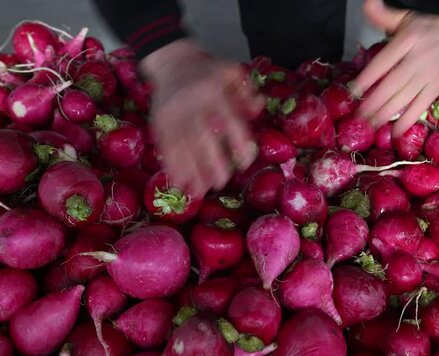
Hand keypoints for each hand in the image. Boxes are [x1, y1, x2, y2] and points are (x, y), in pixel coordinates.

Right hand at [140, 39, 262, 197]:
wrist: (171, 60)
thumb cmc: (207, 72)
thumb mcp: (231, 73)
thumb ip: (246, 92)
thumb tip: (259, 107)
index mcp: (215, 92)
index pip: (229, 121)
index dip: (237, 143)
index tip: (245, 163)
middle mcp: (193, 104)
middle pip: (202, 136)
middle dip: (211, 162)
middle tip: (221, 182)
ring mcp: (173, 114)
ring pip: (182, 145)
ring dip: (190, 170)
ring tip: (199, 191)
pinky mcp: (159, 121)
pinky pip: (165, 146)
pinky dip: (171, 165)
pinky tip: (178, 182)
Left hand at [351, 0, 438, 136]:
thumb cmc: (426, 30)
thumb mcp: (405, 18)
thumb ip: (382, 15)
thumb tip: (366, 3)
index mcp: (408, 40)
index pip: (384, 62)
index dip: (368, 78)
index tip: (354, 91)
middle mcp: (418, 59)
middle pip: (392, 84)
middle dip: (374, 102)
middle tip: (358, 116)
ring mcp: (429, 76)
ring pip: (404, 98)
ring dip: (385, 114)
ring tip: (370, 125)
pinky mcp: (437, 88)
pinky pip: (420, 107)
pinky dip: (407, 121)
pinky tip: (395, 133)